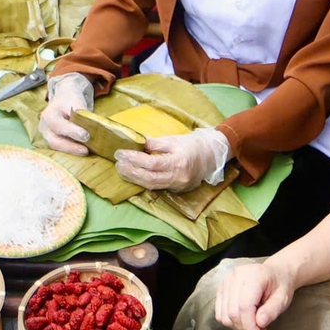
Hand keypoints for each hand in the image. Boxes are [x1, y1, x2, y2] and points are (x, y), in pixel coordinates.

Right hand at [39, 74, 94, 154]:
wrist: (64, 99)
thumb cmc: (70, 101)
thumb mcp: (76, 102)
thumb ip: (82, 116)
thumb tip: (93, 130)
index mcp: (48, 115)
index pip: (58, 125)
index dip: (72, 132)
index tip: (86, 135)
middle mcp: (44, 128)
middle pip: (55, 142)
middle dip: (71, 147)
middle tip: (85, 150)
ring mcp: (47, 137)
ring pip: (58, 148)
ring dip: (73, 151)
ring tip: (87, 151)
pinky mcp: (53, 142)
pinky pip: (62, 149)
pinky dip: (73, 150)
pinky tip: (83, 150)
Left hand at [115, 128, 229, 191]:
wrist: (211, 156)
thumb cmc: (192, 145)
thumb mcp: (173, 139)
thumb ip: (155, 144)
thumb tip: (137, 143)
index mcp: (179, 162)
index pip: (152, 163)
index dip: (135, 159)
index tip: (121, 153)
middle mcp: (178, 177)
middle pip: (150, 179)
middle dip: (131, 172)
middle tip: (118, 164)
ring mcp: (178, 186)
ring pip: (152, 186)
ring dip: (134, 179)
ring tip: (122, 170)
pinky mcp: (177, 190)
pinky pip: (157, 188)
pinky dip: (144, 182)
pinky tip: (134, 176)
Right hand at [214, 257, 298, 329]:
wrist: (275, 272)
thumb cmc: (280, 285)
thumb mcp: (283, 299)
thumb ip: (272, 311)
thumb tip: (259, 324)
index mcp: (254, 275)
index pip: (244, 307)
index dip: (250, 327)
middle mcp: (236, 276)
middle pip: (232, 312)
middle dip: (245, 329)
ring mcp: (226, 281)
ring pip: (224, 315)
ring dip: (238, 327)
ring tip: (253, 327)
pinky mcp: (220, 288)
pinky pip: (219, 312)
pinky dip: (231, 321)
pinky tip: (244, 320)